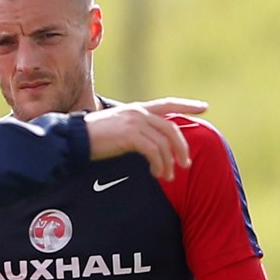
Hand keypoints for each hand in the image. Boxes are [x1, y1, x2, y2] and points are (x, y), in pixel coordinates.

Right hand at [85, 97, 207, 179]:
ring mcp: (134, 122)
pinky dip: (158, 164)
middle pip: (171, 128)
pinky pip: (154, 151)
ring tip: (167, 176)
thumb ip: (134, 130)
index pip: (167, 104)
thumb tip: (148, 144)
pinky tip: (156, 173)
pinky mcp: (130, 135)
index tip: (204, 107)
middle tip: (185, 164)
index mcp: (136, 109)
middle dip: (182, 148)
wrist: (75, 138)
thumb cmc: (92, 137)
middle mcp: (138, 112)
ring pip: (164, 143)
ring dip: (169, 162)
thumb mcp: (117, 128)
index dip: (186, 105)